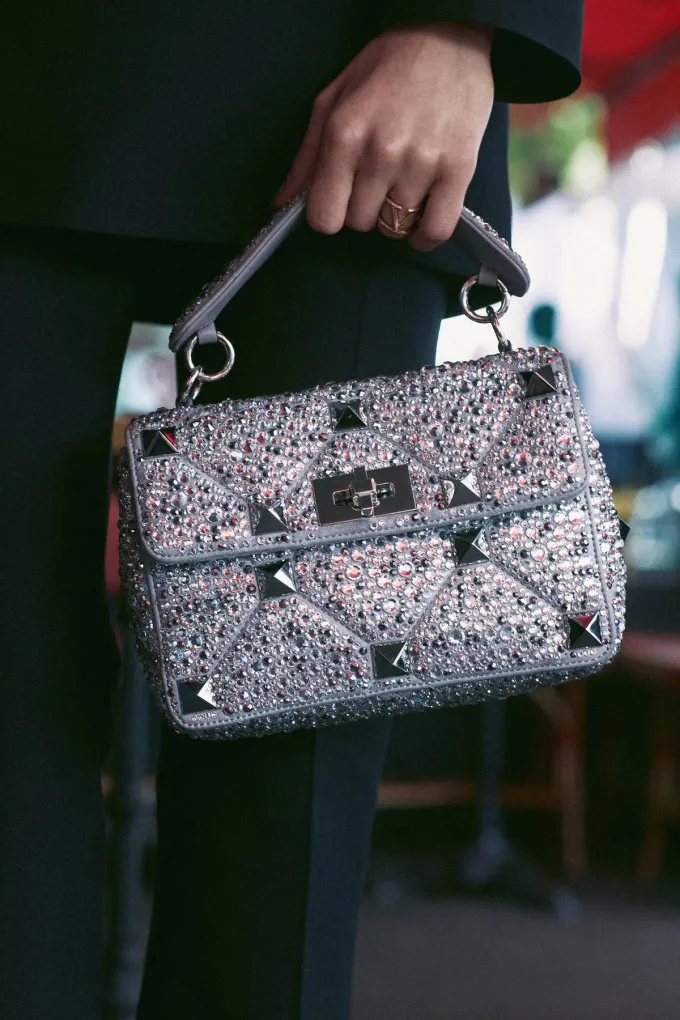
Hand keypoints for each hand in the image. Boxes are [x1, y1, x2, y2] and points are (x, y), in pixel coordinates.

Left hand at [274, 22, 493, 251]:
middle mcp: (381, 151)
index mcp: (344, 134)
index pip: (324, 217)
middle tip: (376, 180)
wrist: (452, 42)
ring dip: (395, 216)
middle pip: (359, 224)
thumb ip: (308, 156)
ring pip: (394, 229)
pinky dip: (425, 237)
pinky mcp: (458, 170)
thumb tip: (284, 203)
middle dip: (362, 209)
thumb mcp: (335, 99)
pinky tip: (421, 221)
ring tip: (401, 185)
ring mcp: (422, 163)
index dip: (329, 214)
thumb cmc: (388, 67)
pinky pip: (436, 230)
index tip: (340, 200)